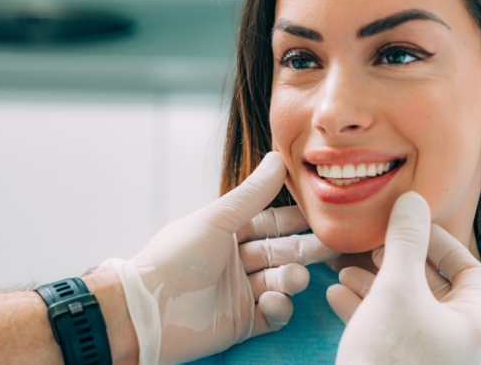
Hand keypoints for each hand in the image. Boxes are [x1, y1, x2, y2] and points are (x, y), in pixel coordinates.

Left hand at [101, 152, 338, 363]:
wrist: (146, 309)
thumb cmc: (176, 257)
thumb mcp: (216, 219)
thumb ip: (252, 193)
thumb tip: (278, 157)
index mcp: (229, 232)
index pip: (271, 222)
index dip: (296, 219)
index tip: (322, 213)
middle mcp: (236, 260)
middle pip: (281, 252)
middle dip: (305, 249)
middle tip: (333, 245)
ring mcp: (240, 292)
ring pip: (279, 282)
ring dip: (291, 279)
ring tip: (294, 277)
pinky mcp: (241, 322)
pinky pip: (272, 314)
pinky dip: (279, 308)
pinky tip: (274, 301)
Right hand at [327, 191, 480, 364]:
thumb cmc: (388, 354)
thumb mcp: (395, 287)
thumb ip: (405, 240)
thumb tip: (412, 198)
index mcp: (470, 322)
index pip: (468, 268)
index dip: (438, 241)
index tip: (406, 227)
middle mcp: (452, 338)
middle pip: (429, 284)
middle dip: (395, 260)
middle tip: (371, 247)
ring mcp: (424, 352)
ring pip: (402, 304)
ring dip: (373, 282)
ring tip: (344, 268)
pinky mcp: (396, 362)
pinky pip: (384, 326)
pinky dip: (362, 307)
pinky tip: (335, 294)